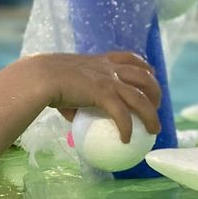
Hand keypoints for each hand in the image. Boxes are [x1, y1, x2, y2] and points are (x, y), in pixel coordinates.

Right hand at [14, 51, 160, 142]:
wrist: (41, 77)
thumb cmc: (45, 81)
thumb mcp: (65, 84)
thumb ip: (75, 98)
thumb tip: (76, 116)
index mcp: (101, 61)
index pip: (130, 58)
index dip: (144, 67)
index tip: (151, 75)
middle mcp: (110, 68)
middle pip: (144, 76)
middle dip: (155, 90)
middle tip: (156, 107)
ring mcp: (109, 80)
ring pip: (140, 97)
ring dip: (151, 114)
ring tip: (153, 129)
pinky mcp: (104, 93)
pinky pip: (122, 114)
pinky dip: (127, 127)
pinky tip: (126, 140)